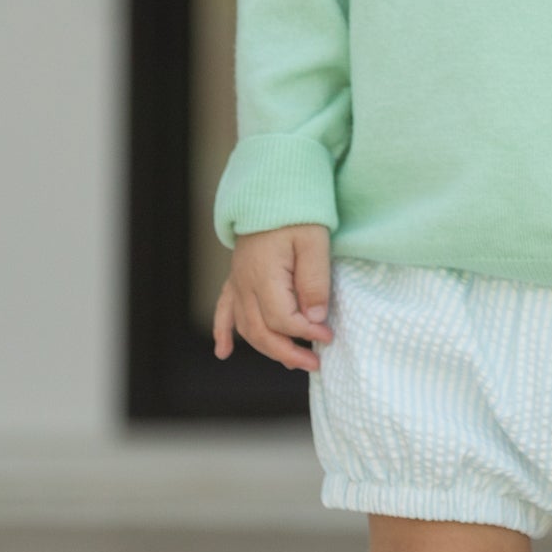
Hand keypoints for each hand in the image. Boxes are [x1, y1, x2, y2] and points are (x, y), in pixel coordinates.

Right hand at [212, 223, 333, 371]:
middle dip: (288, 352)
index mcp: (265, 276)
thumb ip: (314, 282)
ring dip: (267, 348)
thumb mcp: (315, 243)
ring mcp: (237, 281)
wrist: (271, 188)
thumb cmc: (296, 212)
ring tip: (291, 362)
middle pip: (261, 331)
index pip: (283, 319)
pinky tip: (223, 352)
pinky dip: (222, 332)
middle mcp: (245, 283)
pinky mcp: (236, 277)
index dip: (307, 333)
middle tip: (315, 362)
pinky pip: (224, 310)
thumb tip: (314, 319)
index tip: (329, 335)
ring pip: (246, 327)